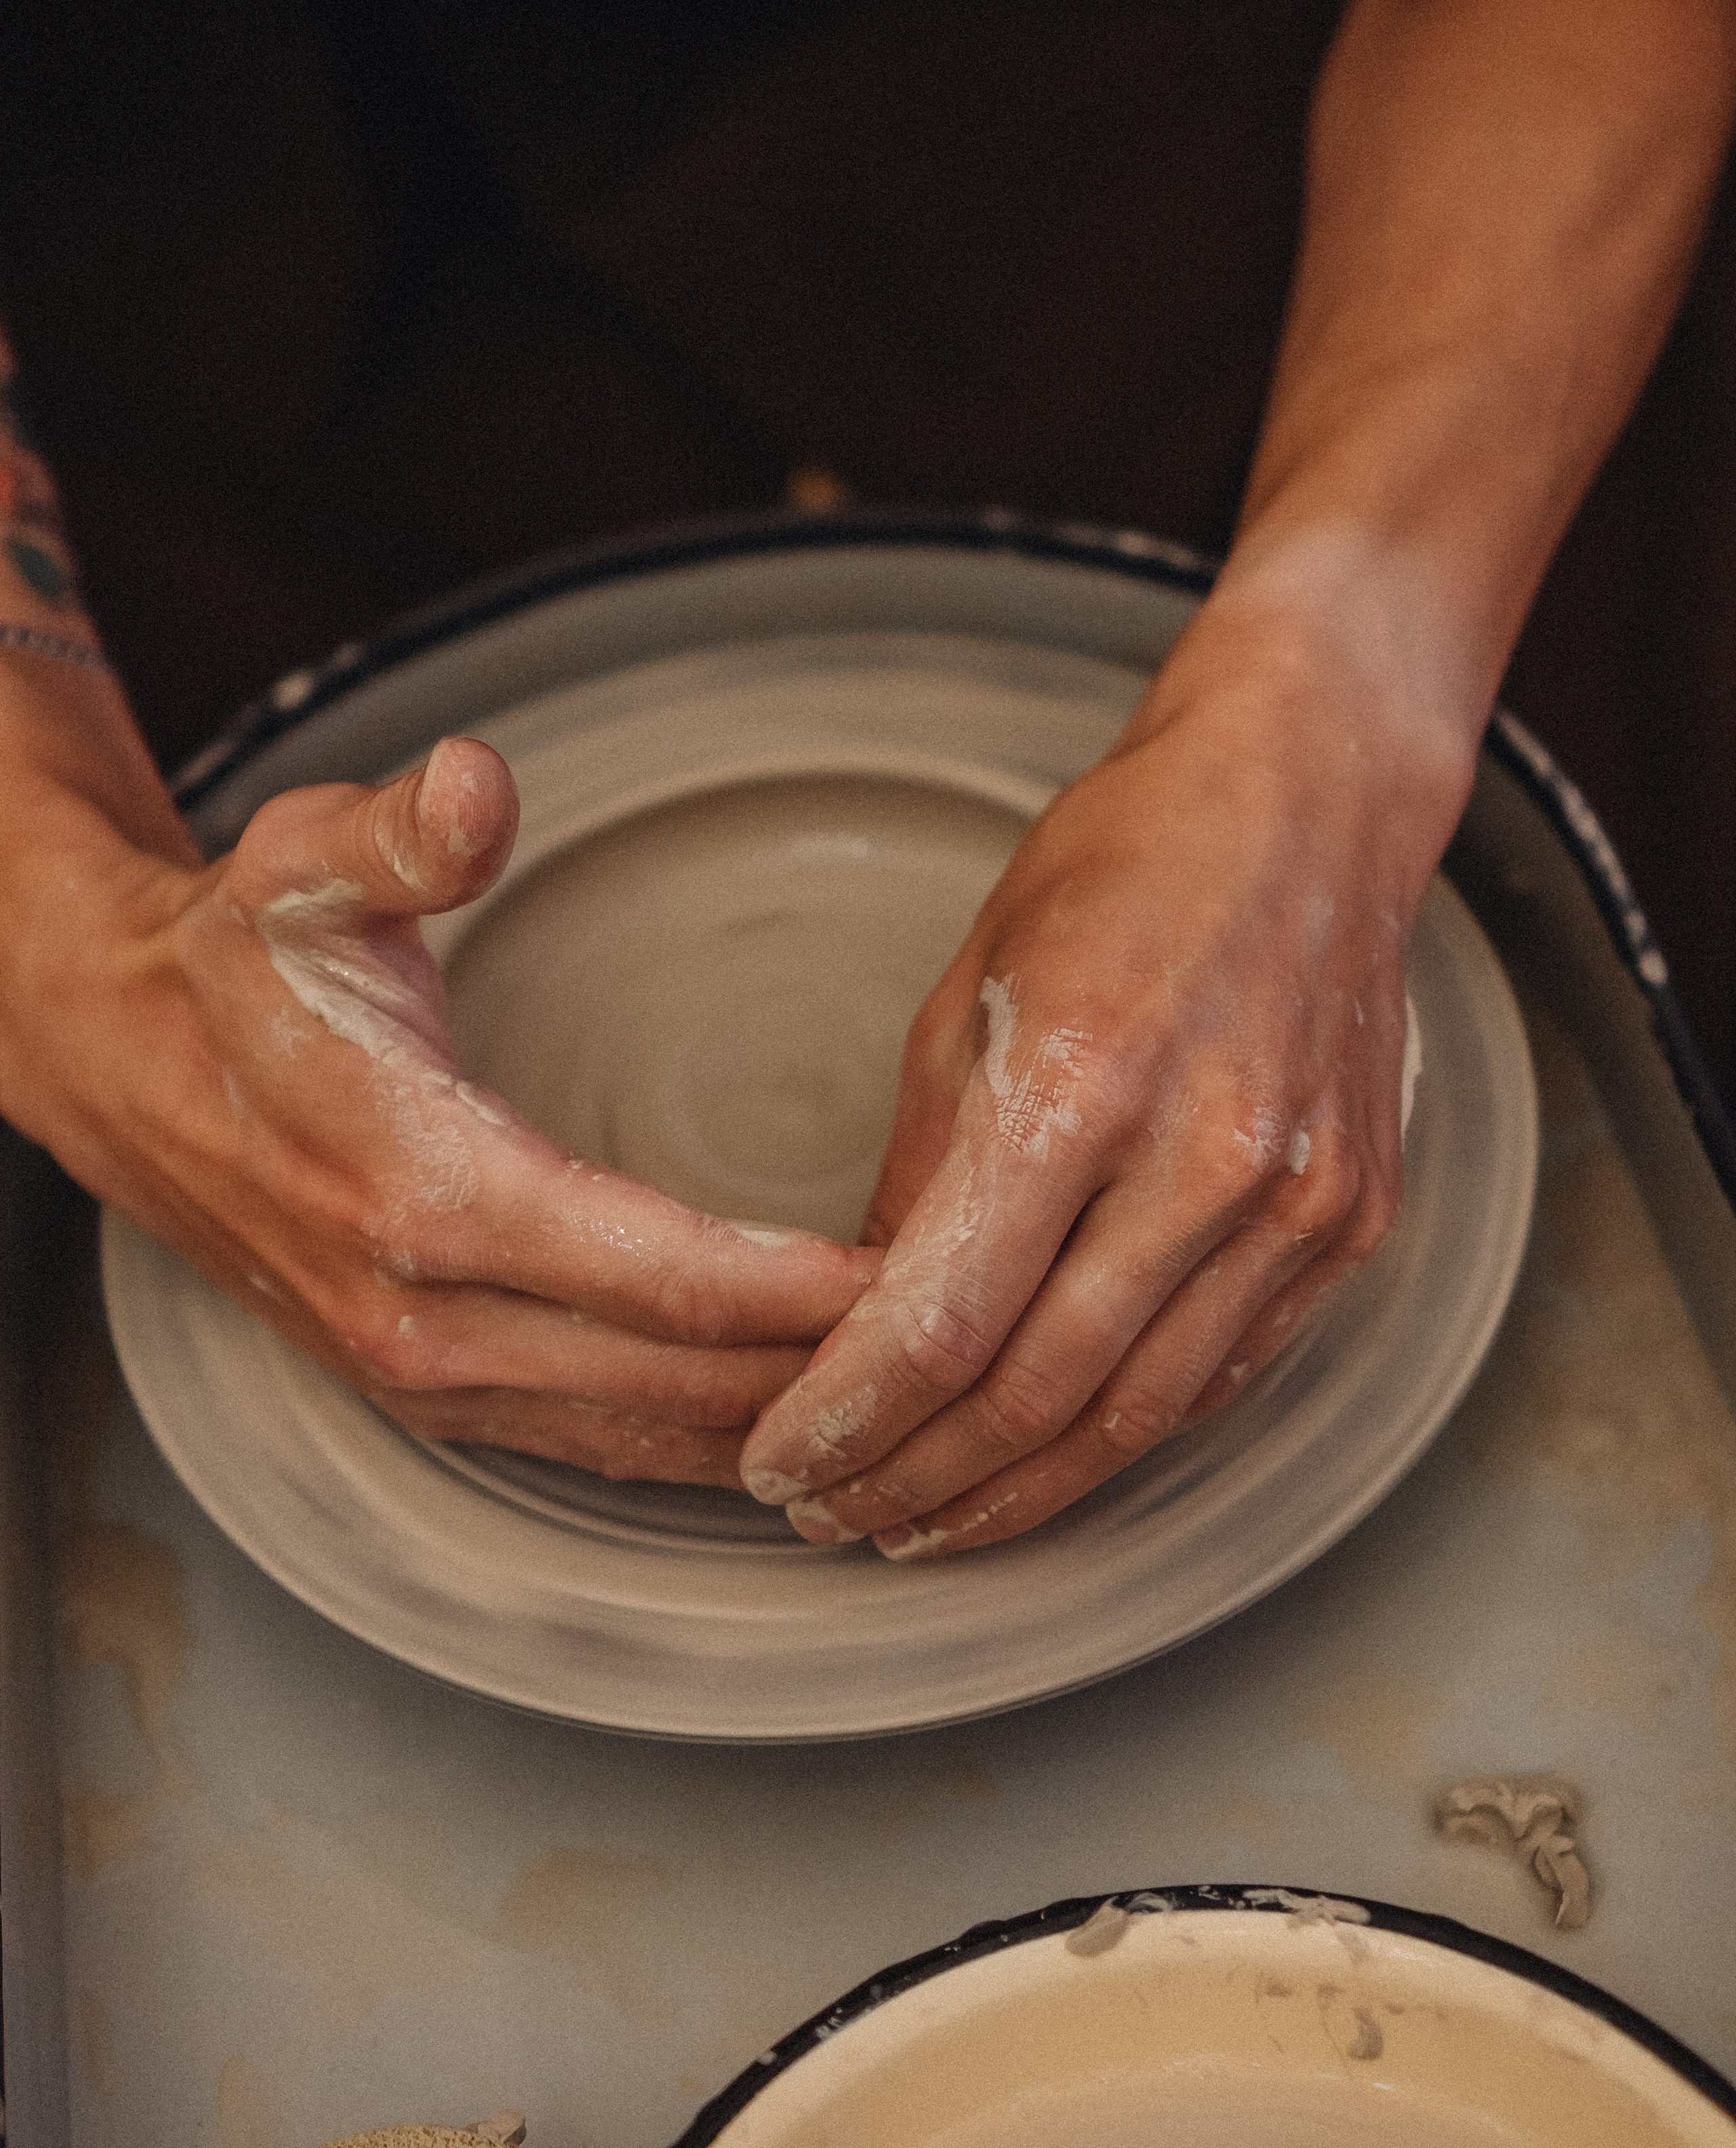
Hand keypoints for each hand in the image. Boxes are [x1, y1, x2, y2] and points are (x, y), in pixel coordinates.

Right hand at [4, 729, 874, 1481]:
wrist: (117, 1063)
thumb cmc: (229, 962)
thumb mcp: (299, 863)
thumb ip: (404, 831)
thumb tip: (476, 782)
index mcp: (423, 1191)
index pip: (661, 1277)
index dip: (803, 1290)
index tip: (922, 1277)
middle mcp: (424, 1314)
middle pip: (675, 1380)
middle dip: (822, 1368)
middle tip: (962, 1332)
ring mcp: (420, 1373)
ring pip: (641, 1435)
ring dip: (771, 1418)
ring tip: (902, 1388)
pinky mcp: (421, 1391)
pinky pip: (589, 1444)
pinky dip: (693, 1438)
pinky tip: (778, 1414)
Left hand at [740, 599, 1469, 1553]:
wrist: (1313, 797)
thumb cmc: (1126, 864)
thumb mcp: (971, 989)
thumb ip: (923, 1170)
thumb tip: (871, 1320)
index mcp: (1080, 1081)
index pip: (941, 1319)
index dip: (847, 1418)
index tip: (780, 1463)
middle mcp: (1204, 1157)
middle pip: (1034, 1394)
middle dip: (914, 1478)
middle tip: (833, 1514)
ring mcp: (1294, 1201)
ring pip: (1136, 1417)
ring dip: (1017, 1494)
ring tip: (925, 1522)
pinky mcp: (1351, 1221)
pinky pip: (1226, 1374)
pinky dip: (1127, 1436)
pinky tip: (1052, 1465)